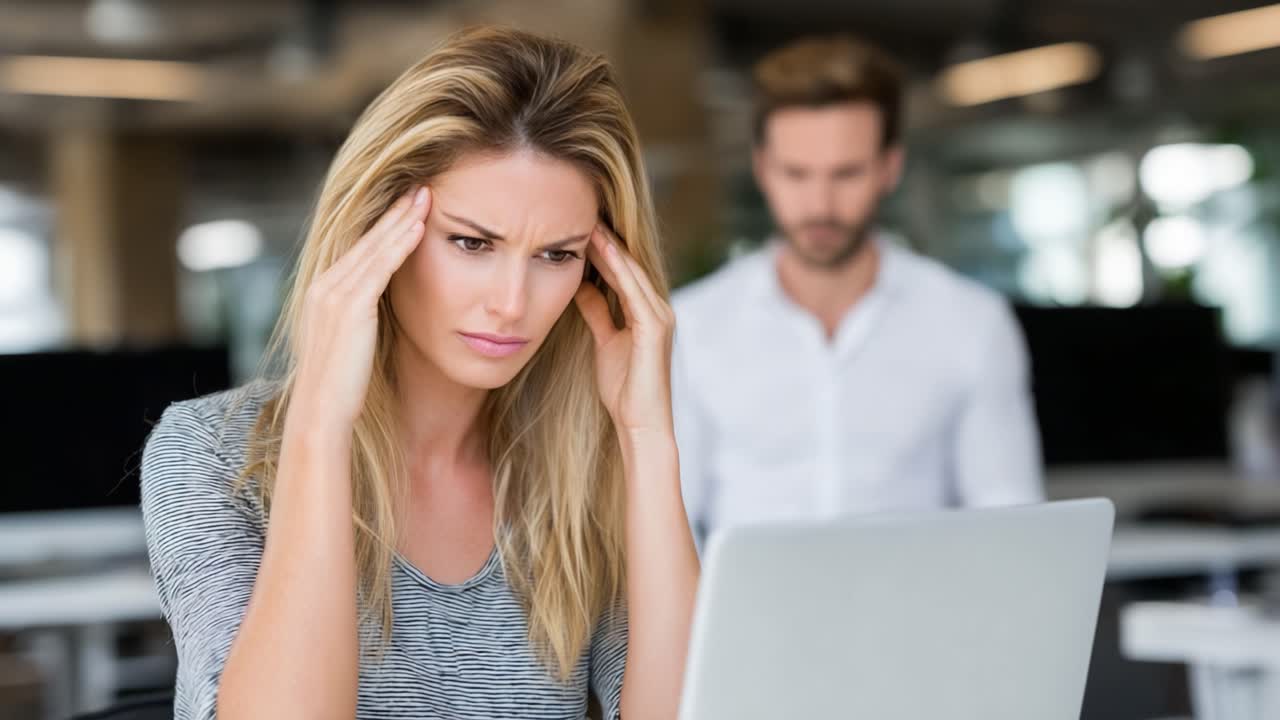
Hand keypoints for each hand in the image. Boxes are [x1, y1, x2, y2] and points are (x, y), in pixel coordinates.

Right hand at [291, 186, 431, 431]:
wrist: (322, 413)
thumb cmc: (340, 387)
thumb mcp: (349, 343)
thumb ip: (359, 320)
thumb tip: (376, 313)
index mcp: (322, 292)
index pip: (358, 248)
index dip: (384, 225)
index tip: (407, 204)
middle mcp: (323, 286)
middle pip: (366, 239)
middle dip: (394, 211)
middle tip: (420, 187)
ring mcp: (333, 295)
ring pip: (374, 247)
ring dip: (401, 219)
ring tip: (425, 196)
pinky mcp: (350, 308)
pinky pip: (380, 268)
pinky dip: (400, 245)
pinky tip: (419, 228)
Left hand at [573, 224, 675, 437]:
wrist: (640, 424)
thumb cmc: (625, 390)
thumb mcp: (605, 342)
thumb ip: (598, 313)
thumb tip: (582, 286)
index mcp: (647, 314)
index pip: (623, 274)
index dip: (604, 251)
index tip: (581, 228)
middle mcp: (658, 310)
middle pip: (630, 267)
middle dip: (608, 241)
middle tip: (585, 214)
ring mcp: (660, 318)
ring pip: (633, 274)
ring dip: (612, 247)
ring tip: (591, 223)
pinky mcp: (655, 328)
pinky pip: (634, 292)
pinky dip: (619, 269)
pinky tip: (603, 250)